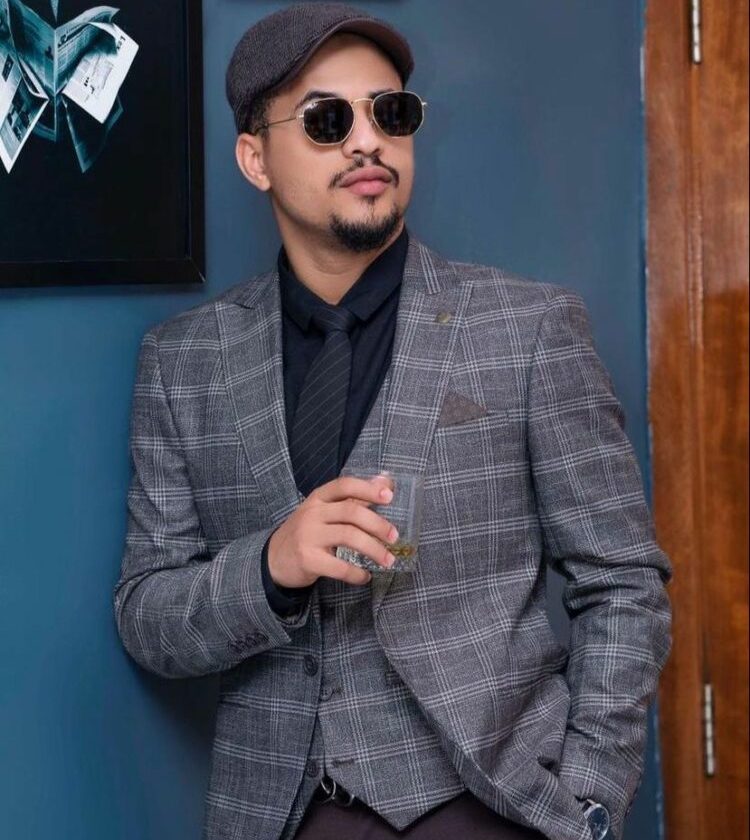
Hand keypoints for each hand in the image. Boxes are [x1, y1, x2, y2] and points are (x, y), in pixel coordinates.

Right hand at [267, 474, 397, 587]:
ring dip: (374, 549)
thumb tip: (386, 481)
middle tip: (394, 537)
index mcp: (318, 498)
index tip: (389, 495)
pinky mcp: (307, 559)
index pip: (344, 485)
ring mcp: (308, 536)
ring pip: (349, 537)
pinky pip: (339, 566)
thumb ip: (353, 498)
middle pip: (351, 512)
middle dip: (378, 524)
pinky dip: (357, 573)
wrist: (273, 559)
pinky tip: (365, 576)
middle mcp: (312, 513)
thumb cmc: (307, 532)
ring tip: (388, 560)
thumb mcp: (324, 511)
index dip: (367, 488)